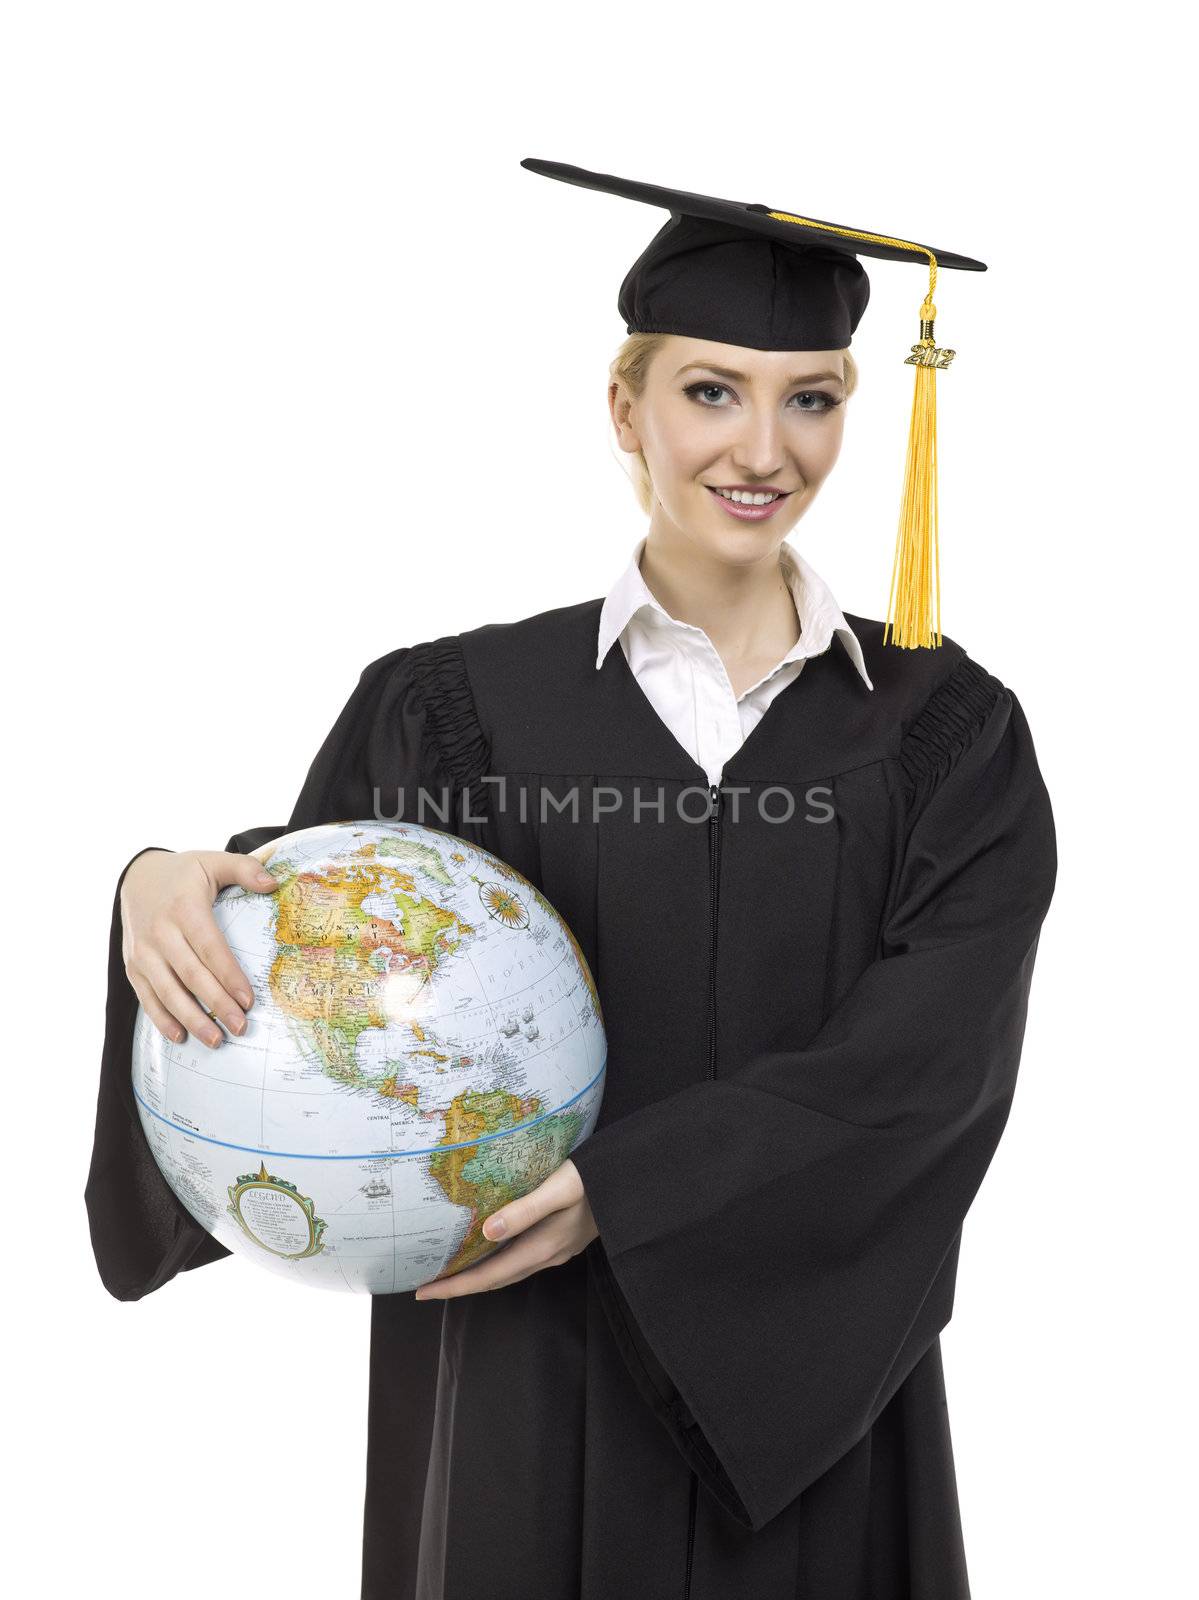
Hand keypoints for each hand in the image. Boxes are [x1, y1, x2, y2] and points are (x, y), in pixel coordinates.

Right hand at [121, 847, 279, 1048]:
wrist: (136, 876)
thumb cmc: (183, 873)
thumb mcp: (213, 862)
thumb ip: (245, 869)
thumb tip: (273, 884)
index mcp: (184, 909)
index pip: (210, 948)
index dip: (229, 976)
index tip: (249, 1000)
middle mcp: (160, 933)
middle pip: (191, 975)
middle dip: (216, 1005)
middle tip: (240, 1028)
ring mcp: (143, 952)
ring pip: (167, 991)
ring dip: (191, 1019)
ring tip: (215, 1040)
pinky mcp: (132, 965)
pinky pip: (146, 996)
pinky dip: (162, 1019)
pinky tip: (180, 1036)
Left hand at [414, 1158, 598, 1299]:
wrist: (634, 1181)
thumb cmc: (596, 1178)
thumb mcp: (560, 1188)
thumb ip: (525, 1211)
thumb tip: (485, 1233)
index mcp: (543, 1247)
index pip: (488, 1276)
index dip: (455, 1286)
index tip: (423, 1292)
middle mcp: (548, 1255)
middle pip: (495, 1279)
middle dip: (460, 1284)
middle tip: (427, 1284)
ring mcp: (558, 1250)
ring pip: (509, 1270)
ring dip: (479, 1274)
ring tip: (452, 1268)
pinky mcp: (564, 1239)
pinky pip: (522, 1258)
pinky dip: (499, 1259)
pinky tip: (491, 1246)